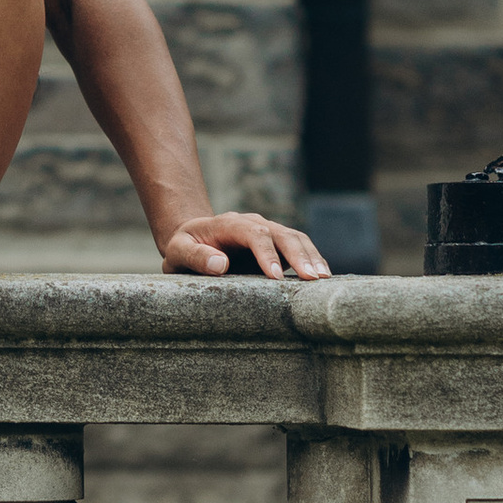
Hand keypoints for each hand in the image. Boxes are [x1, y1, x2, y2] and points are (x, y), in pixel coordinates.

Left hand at [164, 210, 331, 278]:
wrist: (194, 239)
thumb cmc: (185, 247)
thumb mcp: (178, 250)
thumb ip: (195, 256)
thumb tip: (219, 263)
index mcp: (229, 224)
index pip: (254, 233)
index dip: (267, 253)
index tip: (275, 276)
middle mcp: (253, 223)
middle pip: (281, 234)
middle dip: (299, 255)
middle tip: (313, 278)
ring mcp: (267, 232)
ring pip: (295, 239)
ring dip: (311, 257)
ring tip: (324, 279)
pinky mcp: (276, 245)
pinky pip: (299, 248)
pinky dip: (312, 260)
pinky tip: (323, 277)